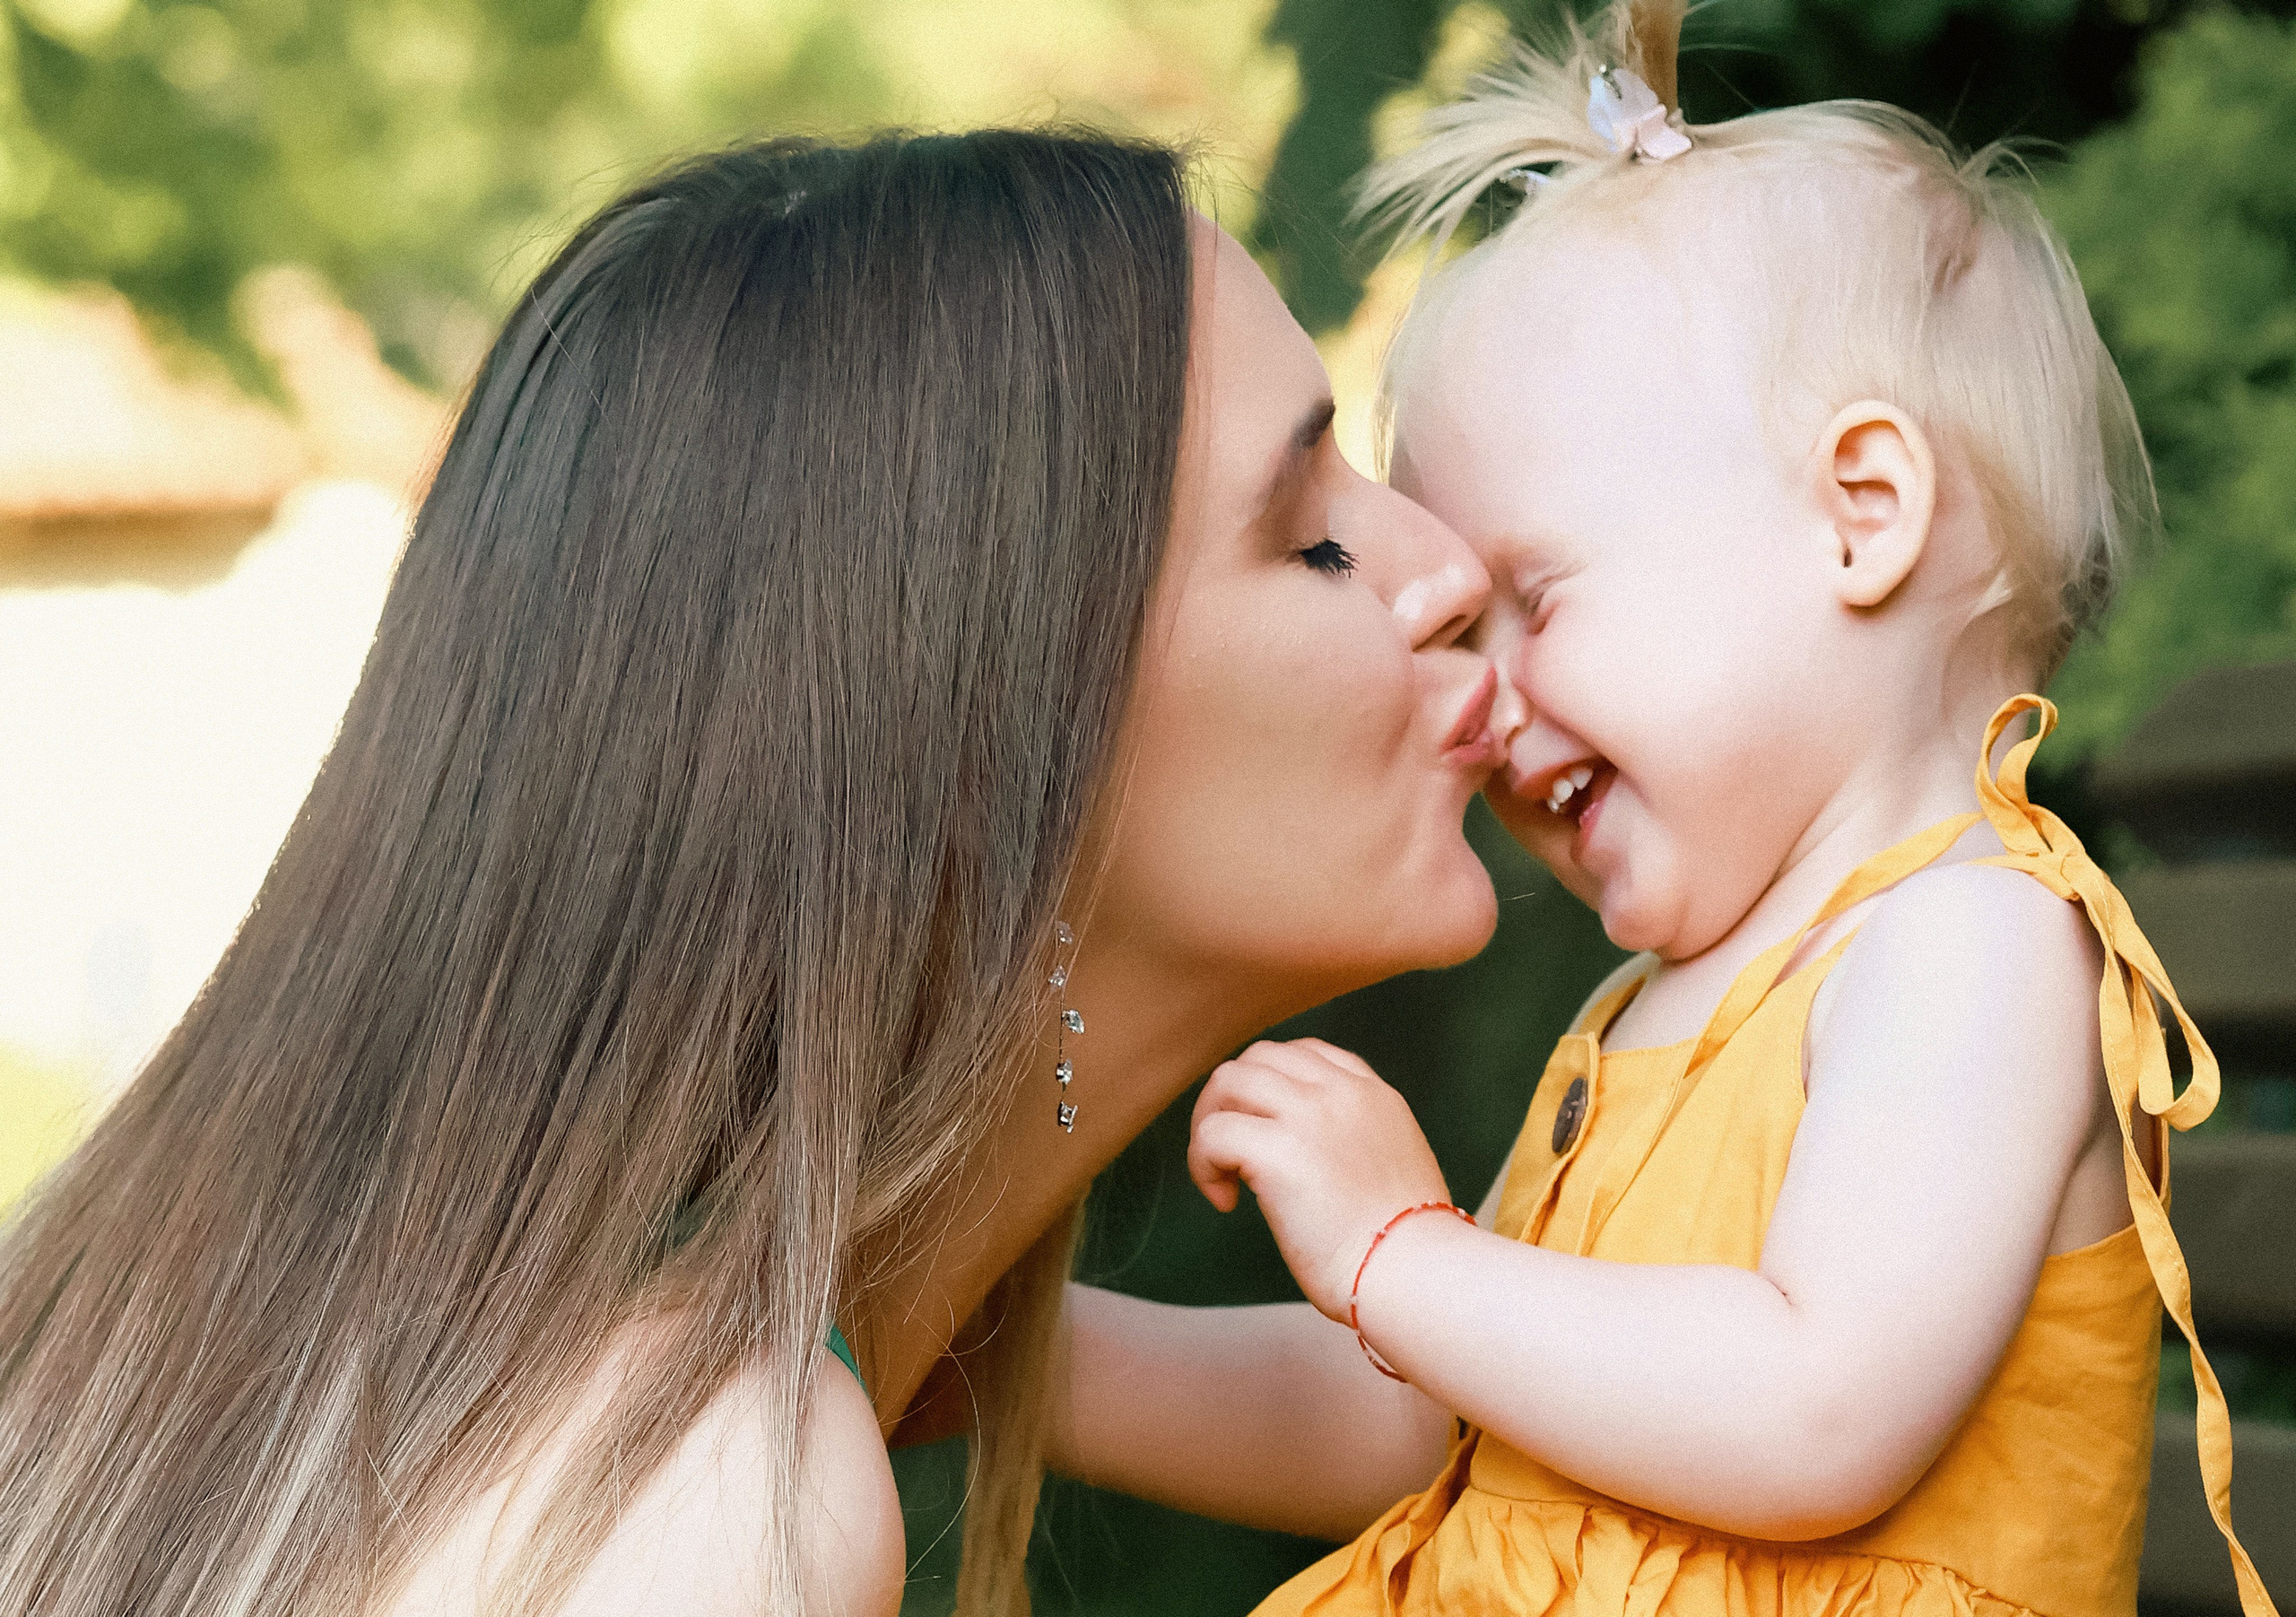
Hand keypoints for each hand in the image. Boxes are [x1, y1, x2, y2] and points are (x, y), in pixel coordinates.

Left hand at [1187, 1038, 1450, 1320]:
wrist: (1415, 1273)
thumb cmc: (1405, 1245)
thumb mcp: (1393, 1164)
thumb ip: (1355, 1140)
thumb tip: (1307, 1154)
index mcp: (1372, 1094)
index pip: (1305, 1053)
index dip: (1272, 1085)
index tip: (1267, 1129)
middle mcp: (1340, 1092)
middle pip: (1259, 1057)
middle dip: (1232, 1099)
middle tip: (1230, 1153)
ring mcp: (1309, 1115)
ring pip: (1228, 1081)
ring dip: (1209, 1123)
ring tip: (1222, 1174)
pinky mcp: (1278, 1149)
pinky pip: (1212, 1133)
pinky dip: (1203, 1165)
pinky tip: (1225, 1202)